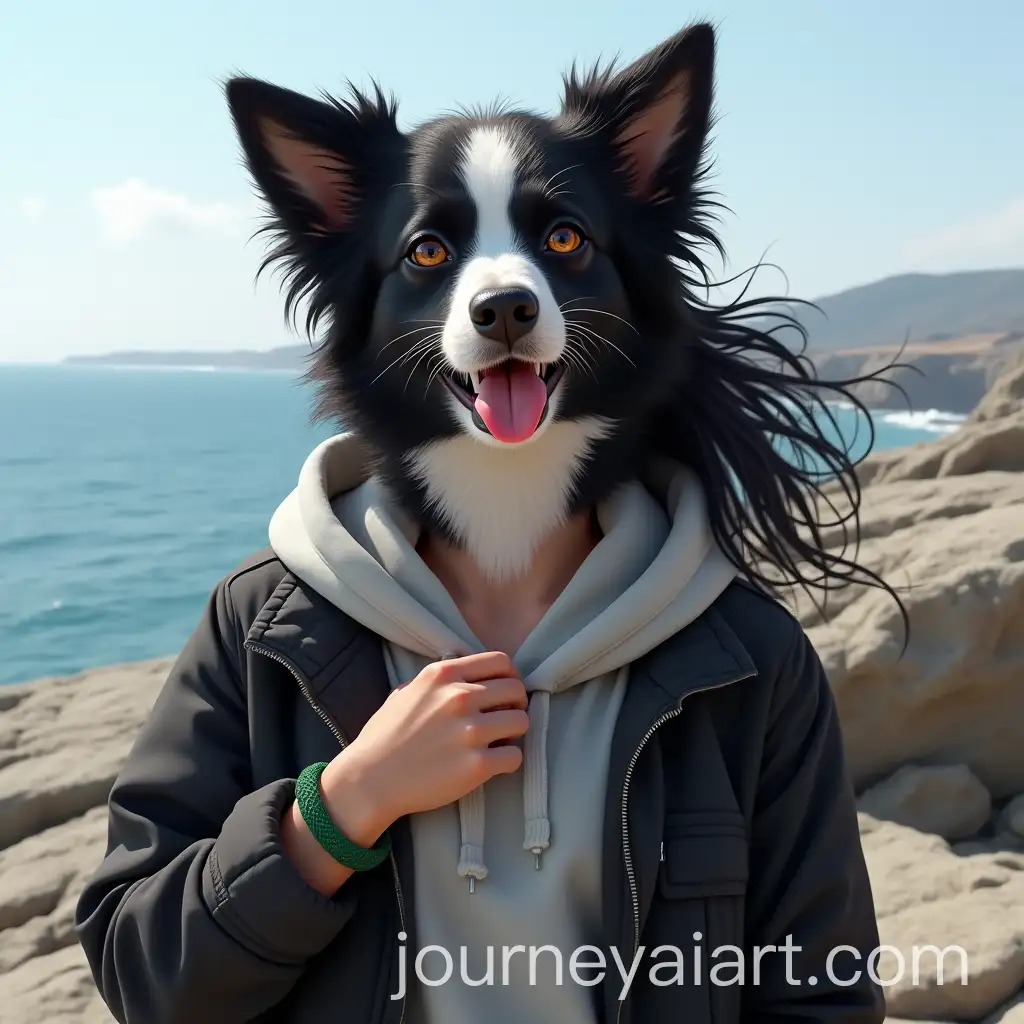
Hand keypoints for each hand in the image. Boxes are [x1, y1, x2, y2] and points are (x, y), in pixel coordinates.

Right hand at [320, 651, 527, 844]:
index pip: (501, 661)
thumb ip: (440, 679)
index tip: (506, 692)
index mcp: (444, 674)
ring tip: (497, 742)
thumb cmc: (386, 735)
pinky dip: (508, 760)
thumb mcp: (408, 690)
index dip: (510, 676)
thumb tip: (469, 675)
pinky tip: (491, 764)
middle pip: (516, 689)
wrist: (369, 779)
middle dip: (515, 704)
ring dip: (514, 732)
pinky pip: (515, 756)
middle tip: (504, 719)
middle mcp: (459, 697)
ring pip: (522, 721)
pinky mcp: (476, 765)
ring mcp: (470, 731)